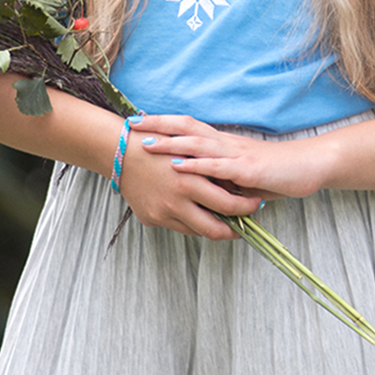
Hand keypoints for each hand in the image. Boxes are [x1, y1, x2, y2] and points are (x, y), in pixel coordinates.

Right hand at [118, 127, 261, 238]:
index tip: (255, 205)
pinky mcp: (151, 219)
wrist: (119, 151)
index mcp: (188, 181)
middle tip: (246, 225)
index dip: (245, 209)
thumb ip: (210, 167)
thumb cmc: (156, 142)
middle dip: (235, 229)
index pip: (227, 206)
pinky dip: (190, 220)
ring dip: (213, 226)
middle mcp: (176, 202)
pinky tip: (196, 212)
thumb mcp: (187, 148)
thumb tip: (235, 183)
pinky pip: (178, 226)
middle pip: (215, 228)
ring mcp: (162, 213)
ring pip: (197, 231)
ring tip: (225, 220)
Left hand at [128, 115, 324, 200]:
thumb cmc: (275, 171)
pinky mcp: (247, 169)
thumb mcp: (241, 174)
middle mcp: (226, 143)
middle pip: (187, 128)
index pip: (189, 126)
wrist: (308, 166)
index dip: (164, 122)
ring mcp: (236, 154)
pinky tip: (178, 165)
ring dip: (170, 142)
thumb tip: (198, 182)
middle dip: (158, 125)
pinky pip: (217, 165)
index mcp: (224, 142)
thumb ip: (219, 175)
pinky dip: (195, 165)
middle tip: (132, 122)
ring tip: (147, 142)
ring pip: (197, 144)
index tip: (139, 119)